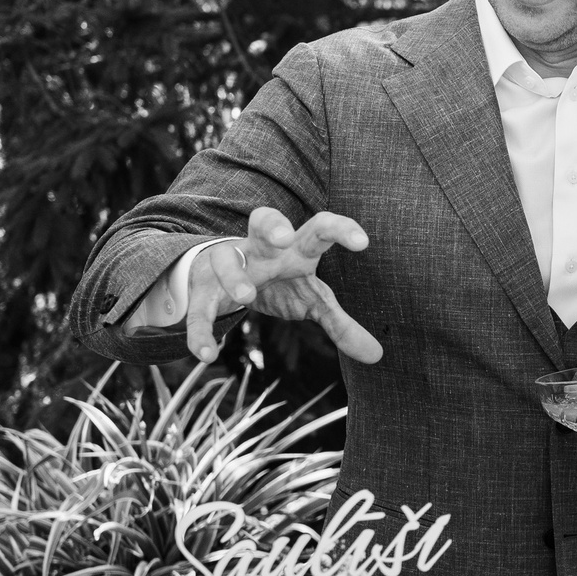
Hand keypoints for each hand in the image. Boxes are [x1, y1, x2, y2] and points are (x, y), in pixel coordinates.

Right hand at [187, 206, 382, 364]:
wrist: (223, 275)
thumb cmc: (279, 282)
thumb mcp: (310, 299)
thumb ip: (340, 324)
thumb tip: (377, 355)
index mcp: (294, 248)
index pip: (319, 229)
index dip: (340, 230)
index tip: (363, 242)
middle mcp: (260, 248)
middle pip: (263, 220)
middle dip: (272, 226)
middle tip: (284, 239)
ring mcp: (228, 263)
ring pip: (225, 258)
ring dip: (234, 276)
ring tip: (246, 299)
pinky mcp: (203, 288)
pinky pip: (200, 306)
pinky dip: (200, 329)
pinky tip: (206, 354)